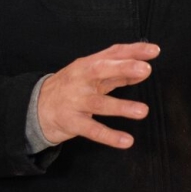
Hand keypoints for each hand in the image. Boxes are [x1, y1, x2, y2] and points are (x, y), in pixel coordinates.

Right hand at [37, 42, 158, 147]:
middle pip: (101, 70)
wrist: (35, 107)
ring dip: (121, 107)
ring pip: (99, 103)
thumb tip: (144, 70)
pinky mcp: (72, 122)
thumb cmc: (70, 88)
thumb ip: (117, 73)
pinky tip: (127, 141)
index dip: (133, 51)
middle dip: (123, 68)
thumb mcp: (90, 75)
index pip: (112, 53)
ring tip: (142, 111)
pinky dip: (110, 136)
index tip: (154, 50)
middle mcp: (81, 80)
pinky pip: (93, 130)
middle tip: (146, 69)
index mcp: (87, 65)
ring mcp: (76, 101)